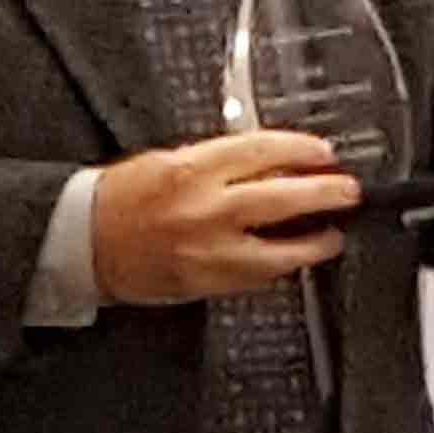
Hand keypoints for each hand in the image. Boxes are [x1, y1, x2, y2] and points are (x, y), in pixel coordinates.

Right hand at [90, 130, 357, 303]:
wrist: (85, 240)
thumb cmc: (120, 198)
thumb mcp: (168, 160)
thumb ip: (220, 161)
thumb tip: (272, 163)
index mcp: (192, 169)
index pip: (263, 151)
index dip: (303, 150)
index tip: (324, 153)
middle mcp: (205, 209)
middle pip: (283, 197)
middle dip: (326, 193)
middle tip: (348, 191)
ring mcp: (210, 250)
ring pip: (280, 249)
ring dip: (315, 241)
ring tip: (331, 235)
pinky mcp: (208, 282)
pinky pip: (258, 277)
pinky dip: (280, 267)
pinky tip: (292, 260)